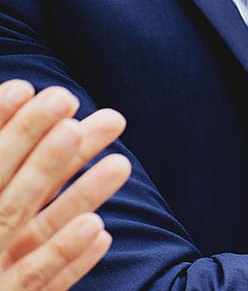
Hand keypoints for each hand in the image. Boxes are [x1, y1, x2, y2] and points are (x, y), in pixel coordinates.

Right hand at [0, 80, 130, 290]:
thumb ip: (12, 166)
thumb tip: (45, 115)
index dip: (1, 126)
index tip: (27, 89)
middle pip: (11, 190)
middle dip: (36, 146)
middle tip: (67, 100)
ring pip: (34, 232)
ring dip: (77, 196)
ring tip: (121, 163)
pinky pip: (41, 281)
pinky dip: (68, 256)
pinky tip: (100, 231)